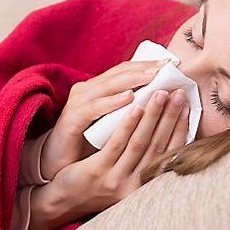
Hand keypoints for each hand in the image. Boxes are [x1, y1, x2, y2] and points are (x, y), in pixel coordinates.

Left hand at [28, 88, 188, 229]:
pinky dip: (127, 125)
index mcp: (146, 184)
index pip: (170, 153)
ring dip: (152, 116)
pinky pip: (116, 145)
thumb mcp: (127, 175)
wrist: (67, 200)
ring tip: (160, 93)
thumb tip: (169, 129)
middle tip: (178, 92)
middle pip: (158, 145)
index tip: (189, 105)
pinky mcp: (98, 172)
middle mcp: (135, 184)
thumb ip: (145, 159)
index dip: (181, 128)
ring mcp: (116, 179)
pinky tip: (135, 107)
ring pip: (140, 143)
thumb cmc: (100, 182)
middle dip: (170, 116)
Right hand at [40, 60, 166, 180]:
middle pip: (118, 73)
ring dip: (132, 80)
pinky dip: (112, 102)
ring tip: (153, 77)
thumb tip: (164, 103)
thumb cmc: (89, 145)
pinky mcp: (71, 120)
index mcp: (98, 90)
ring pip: (107, 86)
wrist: (58, 164)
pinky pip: (93, 108)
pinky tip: (129, 99)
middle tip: (166, 67)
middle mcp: (87, 91)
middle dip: (144, 69)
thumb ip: (131, 111)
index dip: (147, 65)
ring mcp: (77, 103)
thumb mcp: (113, 124)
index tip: (171, 64)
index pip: (125, 70)